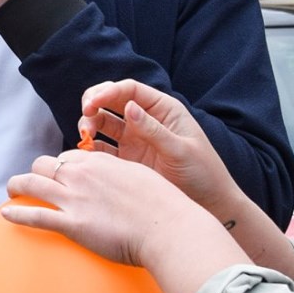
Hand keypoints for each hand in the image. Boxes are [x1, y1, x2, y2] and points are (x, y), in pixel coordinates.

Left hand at [4, 150, 245, 292]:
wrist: (167, 228)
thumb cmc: (163, 207)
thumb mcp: (141, 178)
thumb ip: (122, 177)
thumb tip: (117, 182)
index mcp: (100, 162)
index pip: (70, 157)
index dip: (64, 167)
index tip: (64, 177)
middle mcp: (83, 175)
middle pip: (46, 165)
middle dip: (38, 173)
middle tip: (34, 184)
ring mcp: (75, 199)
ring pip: (32, 184)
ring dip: (17, 186)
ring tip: (11, 191)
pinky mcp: (72, 224)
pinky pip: (36, 215)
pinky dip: (17, 213)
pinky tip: (5, 214)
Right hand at [79, 80, 236, 219]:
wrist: (209, 203)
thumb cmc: (203, 172)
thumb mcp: (181, 150)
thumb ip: (154, 130)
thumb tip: (129, 106)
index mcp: (162, 109)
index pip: (129, 90)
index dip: (108, 92)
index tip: (92, 103)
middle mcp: (145, 120)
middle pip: (111, 101)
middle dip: (94, 103)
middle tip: (85, 115)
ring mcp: (134, 139)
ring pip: (103, 122)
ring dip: (90, 124)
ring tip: (84, 137)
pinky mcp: (127, 159)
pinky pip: (103, 148)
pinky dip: (91, 148)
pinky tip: (87, 153)